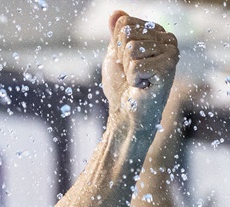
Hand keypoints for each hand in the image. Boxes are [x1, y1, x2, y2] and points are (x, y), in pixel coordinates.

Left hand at [101, 11, 178, 133]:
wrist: (126, 113)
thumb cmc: (122, 86)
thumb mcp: (115, 55)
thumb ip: (117, 33)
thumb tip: (116, 13)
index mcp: (157, 33)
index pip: (126, 23)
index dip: (117, 46)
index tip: (125, 61)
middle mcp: (168, 39)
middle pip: (128, 36)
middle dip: (122, 59)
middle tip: (132, 73)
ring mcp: (171, 52)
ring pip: (131, 50)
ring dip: (127, 69)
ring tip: (138, 80)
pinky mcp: (169, 67)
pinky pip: (135, 65)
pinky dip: (132, 79)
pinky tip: (143, 86)